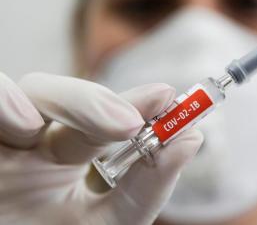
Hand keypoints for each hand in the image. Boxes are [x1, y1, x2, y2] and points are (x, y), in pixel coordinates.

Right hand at [0, 72, 202, 224]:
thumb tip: (192, 139)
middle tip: (135, 121)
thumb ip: (147, 187)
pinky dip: (4, 102)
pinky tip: (25, 124)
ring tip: (114, 125)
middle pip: (69, 98)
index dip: (136, 103)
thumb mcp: (107, 223)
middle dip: (104, 102)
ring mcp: (3, 139)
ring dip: (73, 100)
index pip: (103, 118)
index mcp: (64, 157)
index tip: (168, 96)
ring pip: (35, 91)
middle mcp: (33, 142)